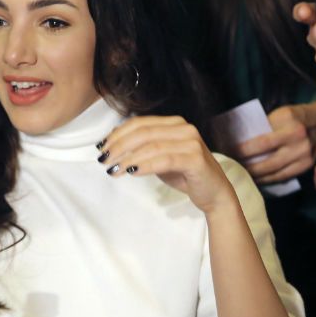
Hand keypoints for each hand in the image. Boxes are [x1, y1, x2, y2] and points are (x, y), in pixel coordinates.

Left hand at [98, 116, 235, 213]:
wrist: (214, 193)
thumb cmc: (185, 174)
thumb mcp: (160, 157)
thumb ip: (143, 148)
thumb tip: (114, 142)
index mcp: (174, 123)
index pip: (140, 123)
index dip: (118, 133)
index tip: (101, 147)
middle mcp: (184, 128)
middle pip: (143, 132)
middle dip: (119, 146)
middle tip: (104, 160)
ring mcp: (191, 142)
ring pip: (152, 145)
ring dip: (128, 158)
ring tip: (113, 170)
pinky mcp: (195, 159)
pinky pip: (164, 159)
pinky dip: (145, 165)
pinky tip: (132, 172)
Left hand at [227, 103, 315, 184]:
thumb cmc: (294, 116)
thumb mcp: (279, 114)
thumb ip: (264, 126)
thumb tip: (239, 138)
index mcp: (290, 127)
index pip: (262, 143)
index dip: (243, 150)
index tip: (228, 151)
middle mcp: (299, 145)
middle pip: (267, 162)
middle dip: (246, 166)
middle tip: (231, 166)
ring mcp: (304, 158)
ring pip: (274, 173)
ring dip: (255, 176)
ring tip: (240, 174)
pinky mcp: (305, 168)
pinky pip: (282, 177)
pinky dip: (267, 179)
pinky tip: (255, 179)